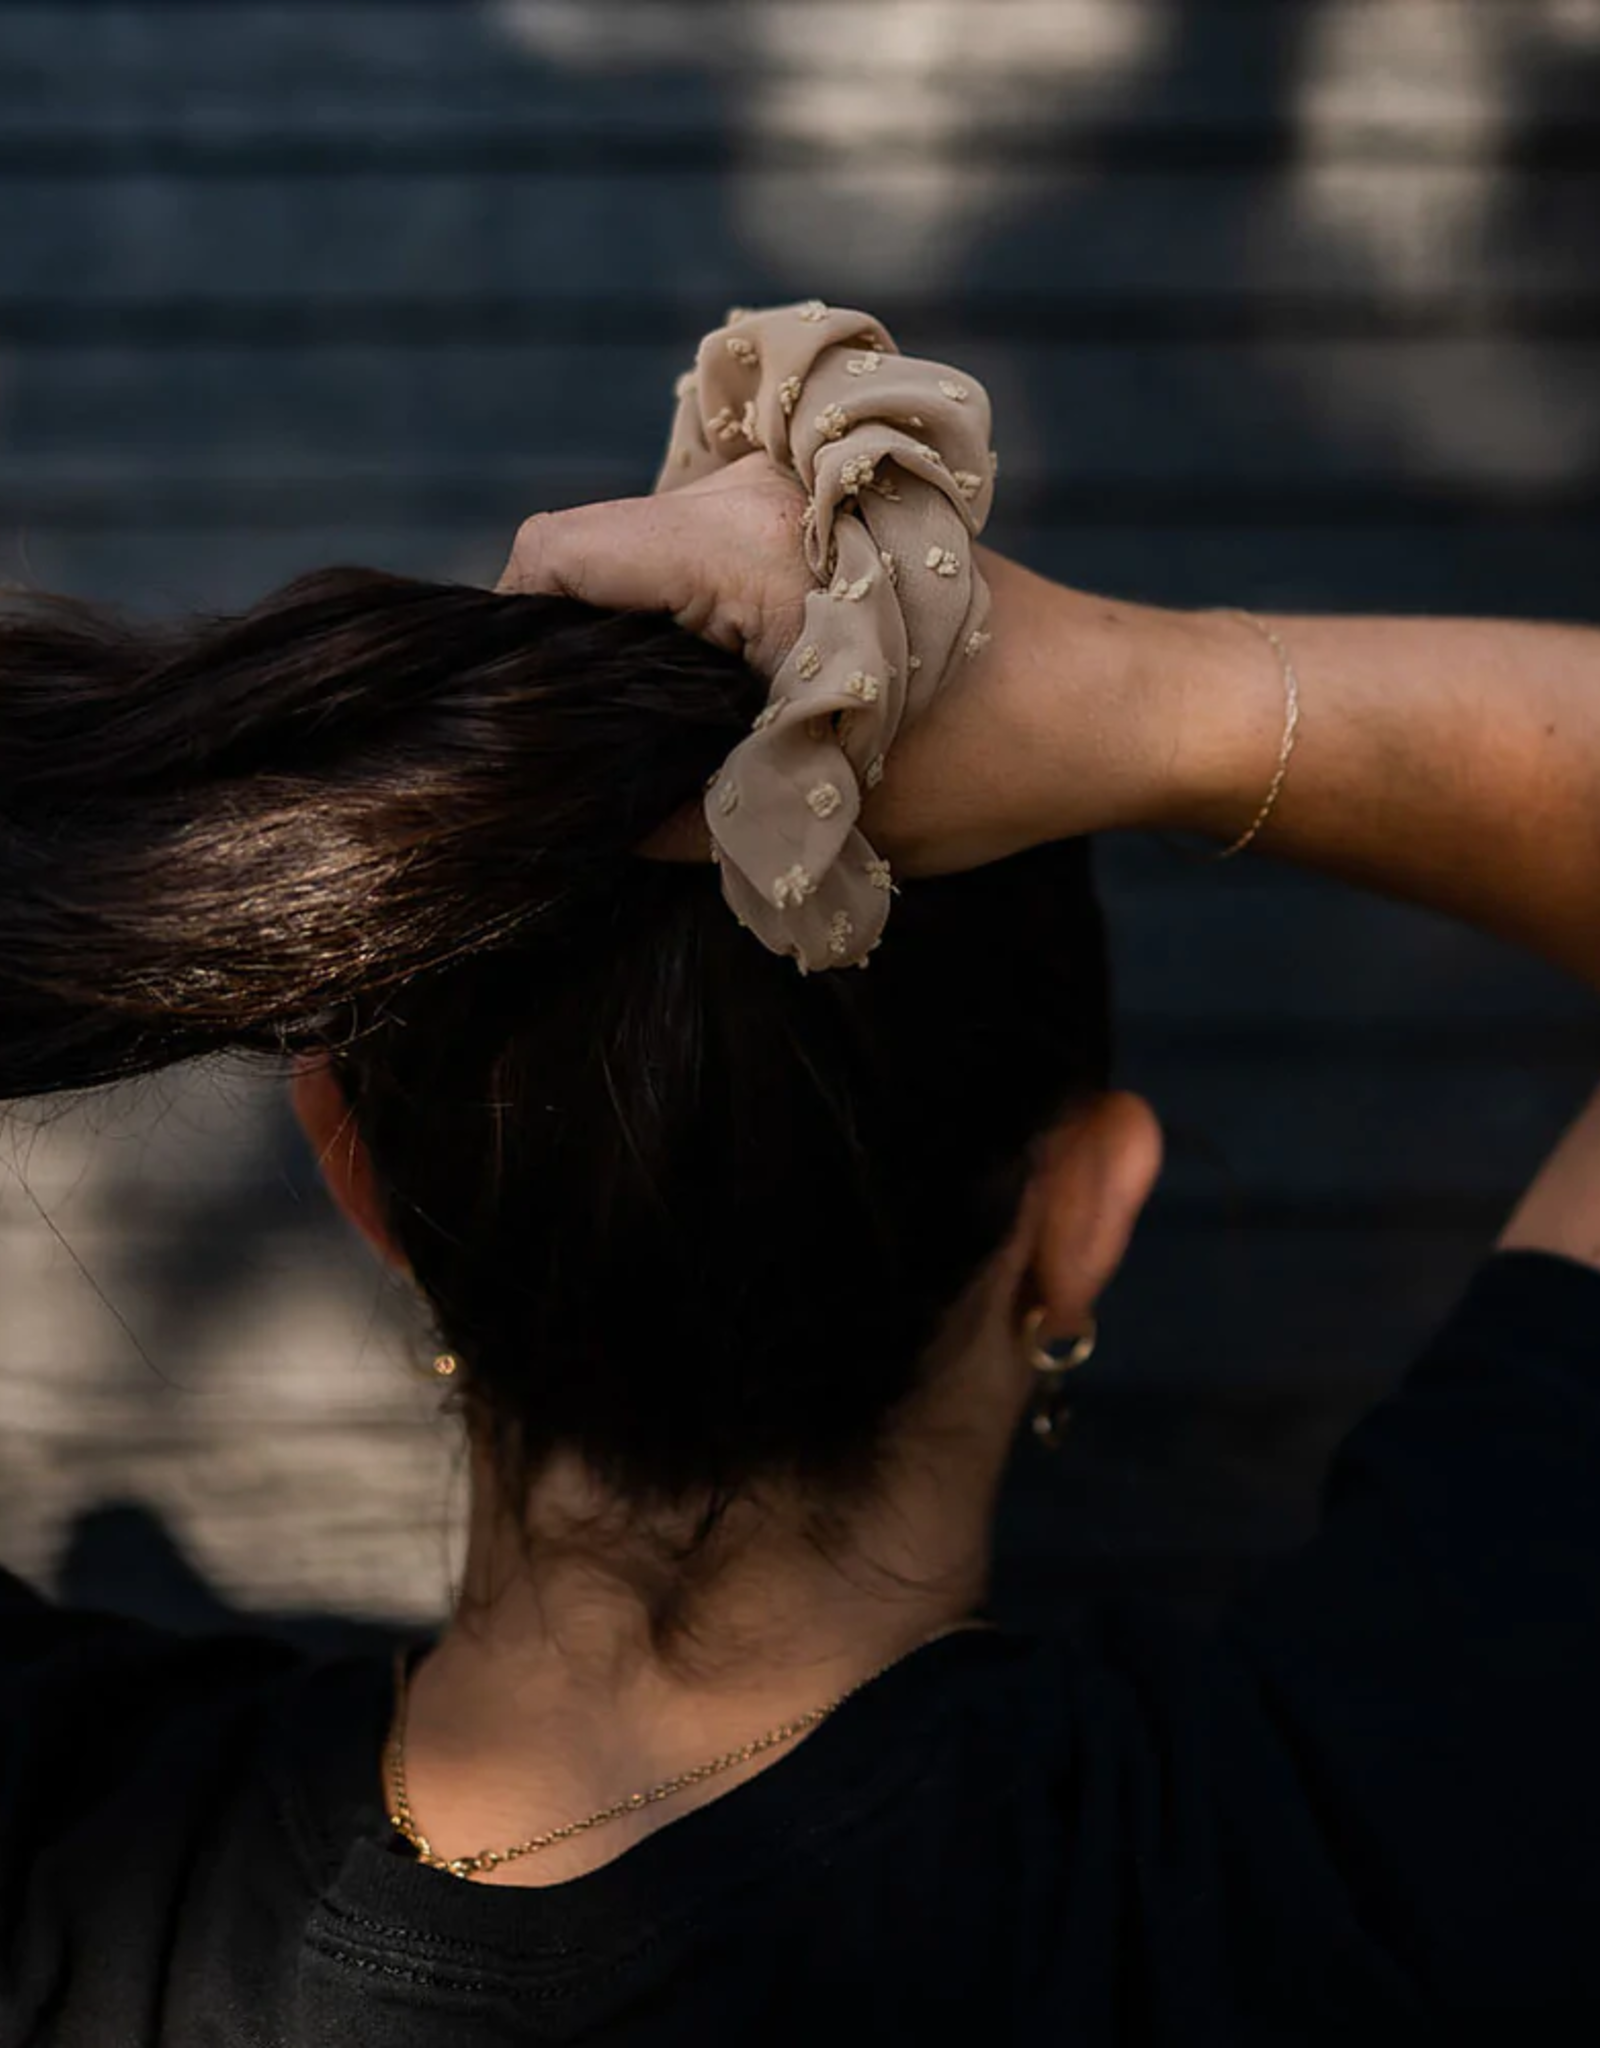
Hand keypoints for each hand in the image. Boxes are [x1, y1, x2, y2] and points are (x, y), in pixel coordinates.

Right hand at [498, 457, 1174, 872]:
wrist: (1123, 705)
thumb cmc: (991, 761)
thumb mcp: (821, 819)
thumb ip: (678, 819)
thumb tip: (583, 820)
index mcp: (741, 551)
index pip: (554, 553)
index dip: (512, 638)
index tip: (523, 729)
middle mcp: (755, 494)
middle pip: (596, 551)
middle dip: (579, 649)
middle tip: (601, 758)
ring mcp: (794, 491)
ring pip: (653, 551)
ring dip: (645, 637)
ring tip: (680, 737)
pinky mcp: (828, 510)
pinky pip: (712, 553)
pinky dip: (700, 619)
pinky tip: (739, 700)